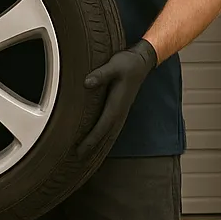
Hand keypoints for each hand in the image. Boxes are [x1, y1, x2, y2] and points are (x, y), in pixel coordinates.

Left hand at [76, 40, 157, 161]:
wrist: (142, 62)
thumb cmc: (128, 63)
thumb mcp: (113, 65)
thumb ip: (101, 74)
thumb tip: (87, 83)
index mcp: (117, 104)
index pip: (102, 127)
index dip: (91, 139)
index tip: (81, 149)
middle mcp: (120, 111)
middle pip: (105, 134)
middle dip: (92, 146)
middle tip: (78, 157)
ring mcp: (121, 111)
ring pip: (110, 132)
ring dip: (98, 143)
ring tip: (85, 152)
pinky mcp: (120, 108)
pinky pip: (111, 126)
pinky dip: (104, 135)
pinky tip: (98, 138)